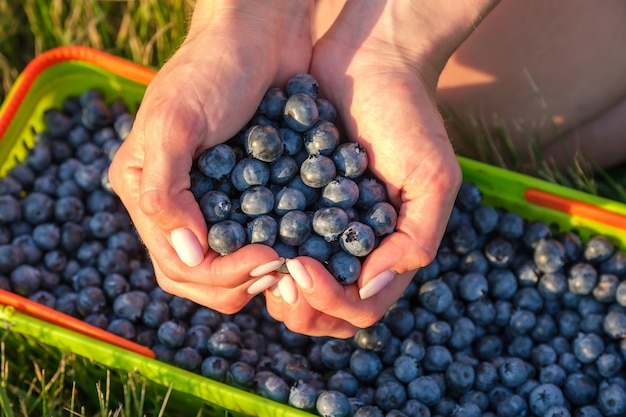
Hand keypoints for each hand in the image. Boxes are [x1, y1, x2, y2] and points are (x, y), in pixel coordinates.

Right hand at [108, 0, 312, 313]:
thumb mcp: (175, 123)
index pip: (175, 264)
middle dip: (238, 282)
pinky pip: (258, 236)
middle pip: (200, 275)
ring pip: (230, 264)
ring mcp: (214, 201)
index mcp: (146, 193)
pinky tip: (300, 243)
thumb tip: (185, 255)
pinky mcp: (249, 192)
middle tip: (279, 267)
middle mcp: (177, 205)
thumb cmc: (210, 69)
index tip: (264, 260)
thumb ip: (166, 191)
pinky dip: (277, 247)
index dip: (218, 276)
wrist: (258, 34)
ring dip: (258, 272)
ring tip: (291, 260)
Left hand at [264, 0, 501, 335]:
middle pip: (323, 307)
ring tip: (254, 257)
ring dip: (272, 282)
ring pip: (293, 282)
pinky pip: (272, 239)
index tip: (301, 266)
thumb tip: (370, 288)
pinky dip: (256, 245)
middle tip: (274, 273)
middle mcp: (353, 247)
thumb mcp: (432, 177)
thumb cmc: (407, 115)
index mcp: (388, 250)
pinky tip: (240, 232)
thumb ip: (416, 239)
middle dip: (298, 302)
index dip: (330, 301)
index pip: (359, 306)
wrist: (370, 57)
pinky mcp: (293, 199)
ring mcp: (321, 226)